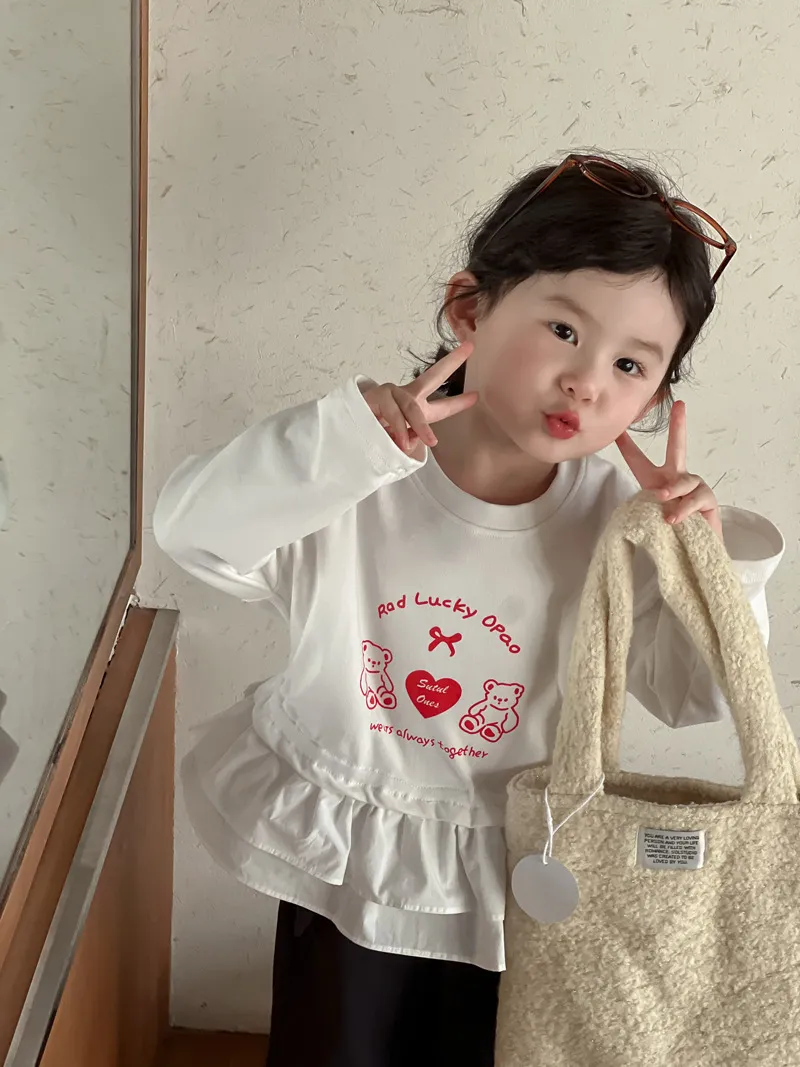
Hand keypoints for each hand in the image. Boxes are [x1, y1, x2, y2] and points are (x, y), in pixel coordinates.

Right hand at [363, 343, 477, 454]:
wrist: (344, 434)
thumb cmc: (371, 437)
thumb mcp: (396, 444)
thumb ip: (408, 440)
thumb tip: (413, 439)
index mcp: (414, 409)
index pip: (441, 407)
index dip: (459, 403)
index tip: (477, 396)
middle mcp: (405, 396)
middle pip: (432, 376)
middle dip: (451, 362)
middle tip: (470, 347)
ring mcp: (391, 394)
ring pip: (412, 407)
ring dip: (422, 425)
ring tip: (430, 442)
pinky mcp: (377, 396)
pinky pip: (394, 413)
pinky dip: (399, 428)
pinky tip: (401, 441)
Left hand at [616, 401, 722, 541]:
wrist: (689, 553)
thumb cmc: (666, 533)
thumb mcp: (645, 517)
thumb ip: (639, 508)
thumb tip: (634, 508)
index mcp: (656, 480)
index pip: (638, 461)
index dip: (627, 446)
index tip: (617, 428)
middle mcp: (677, 479)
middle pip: (678, 447)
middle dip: (679, 426)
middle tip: (680, 406)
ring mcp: (694, 487)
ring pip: (683, 481)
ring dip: (671, 489)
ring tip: (661, 500)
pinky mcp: (708, 500)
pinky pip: (695, 499)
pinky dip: (682, 508)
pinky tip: (673, 518)